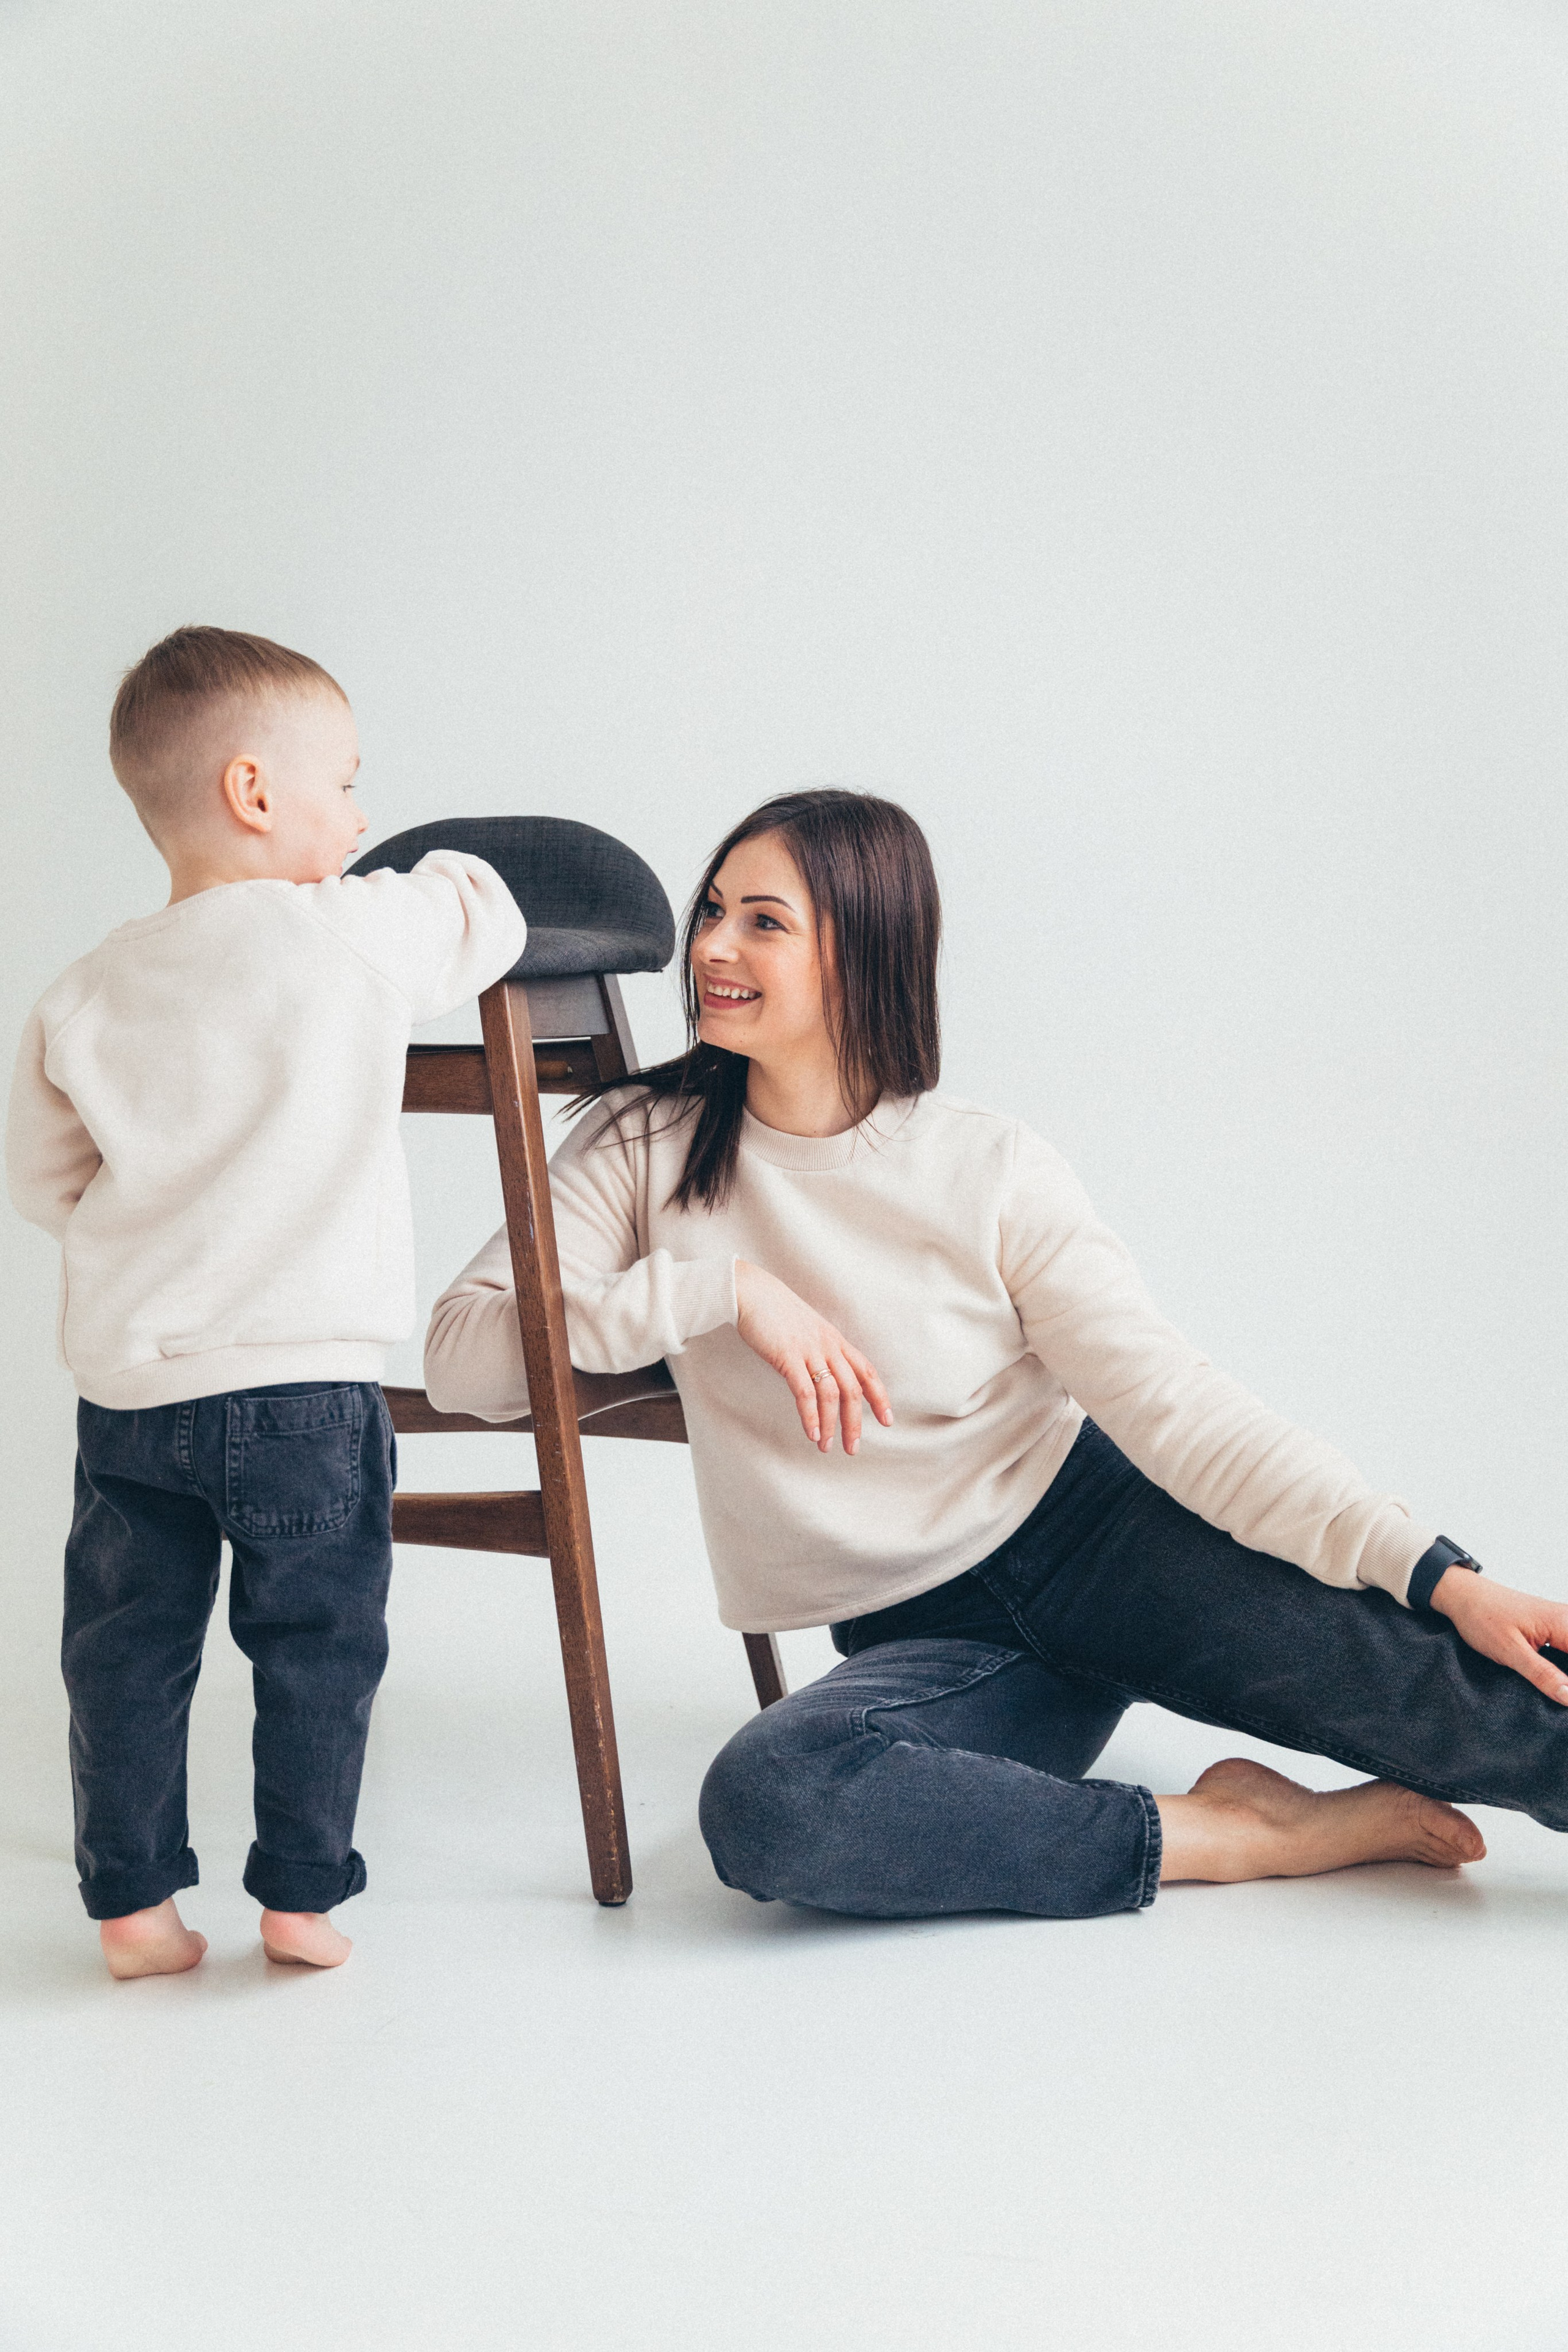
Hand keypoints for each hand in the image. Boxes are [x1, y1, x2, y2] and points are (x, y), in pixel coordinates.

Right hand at [733, 1259, 893, 1454]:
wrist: (752, 1292)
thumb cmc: (777, 1313)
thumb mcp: (808, 1330)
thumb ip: (820, 1350)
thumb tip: (824, 1375)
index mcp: (835, 1340)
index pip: (866, 1371)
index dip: (879, 1397)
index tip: (887, 1420)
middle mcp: (828, 1346)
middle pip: (852, 1389)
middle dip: (855, 1422)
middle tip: (853, 1448)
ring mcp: (809, 1350)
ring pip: (831, 1394)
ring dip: (831, 1424)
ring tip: (826, 1446)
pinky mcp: (788, 1356)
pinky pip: (805, 1391)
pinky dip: (810, 1415)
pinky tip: (811, 1433)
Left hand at [1431, 1569, 1567, 1703]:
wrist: (1462, 1595)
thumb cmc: (1481, 1617)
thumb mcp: (1509, 1652)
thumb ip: (1543, 1675)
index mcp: (1562, 1623)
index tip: (1564, 1699)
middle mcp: (1566, 1618)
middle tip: (1560, 1697)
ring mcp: (1561, 1621)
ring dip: (1565, 1674)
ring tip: (1559, 1693)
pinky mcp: (1553, 1626)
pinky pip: (1567, 1648)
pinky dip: (1563, 1666)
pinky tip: (1556, 1680)